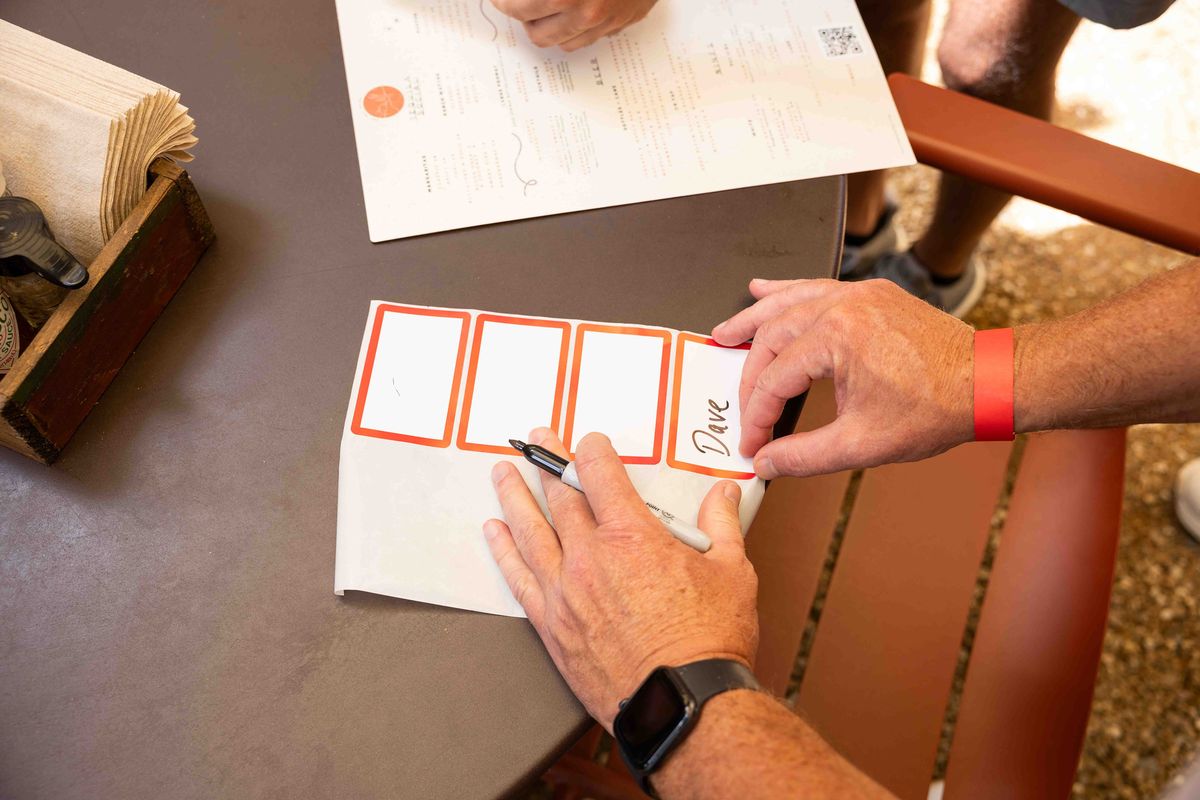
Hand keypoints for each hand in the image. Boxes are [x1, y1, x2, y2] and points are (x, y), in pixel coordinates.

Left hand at [484, 428, 758, 729]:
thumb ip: (721, 525)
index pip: (600, 475)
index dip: (591, 451)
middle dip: (548, 462)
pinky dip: (504, 550)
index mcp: (633, 536)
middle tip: (537, 441)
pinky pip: (518, 577)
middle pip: (560, 496)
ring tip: (502, 473)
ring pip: (530, 530)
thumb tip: (724, 493)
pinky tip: (494, 532)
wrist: (681, 704)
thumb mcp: (732, 572)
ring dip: (514, 496)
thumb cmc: (709, 641)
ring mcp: (565, 591)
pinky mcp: (552, 625)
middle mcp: (590, 557)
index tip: (589, 441)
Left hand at [490, 0, 656, 51]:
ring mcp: (605, 22)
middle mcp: (586, 12)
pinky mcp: (620, 25)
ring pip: (559, 42)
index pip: (516, 7)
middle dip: (522, 16)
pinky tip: (570, 10)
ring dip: (546, 25)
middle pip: (535, 32)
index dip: (503, 1)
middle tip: (517, 1)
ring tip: (544, 6)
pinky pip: (585, 40)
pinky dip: (571, 28)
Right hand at [711, 278, 974, 478]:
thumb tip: (766, 463)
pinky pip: (816, 288)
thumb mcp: (863, 444)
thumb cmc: (937, 408)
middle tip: (739, 406)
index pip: (775, 379)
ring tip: (724, 334)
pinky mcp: (870, 294)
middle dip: (750, 376)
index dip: (757, 416)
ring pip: (788, 304)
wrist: (988, 382)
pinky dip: (787, 292)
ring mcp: (857, 295)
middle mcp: (843, 307)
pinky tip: (764, 290)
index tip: (753, 442)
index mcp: (837, 338)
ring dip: (754, 320)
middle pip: (773, 339)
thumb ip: (804, 456)